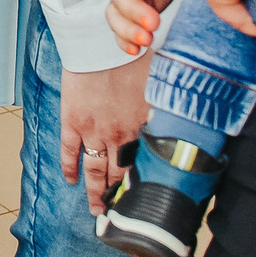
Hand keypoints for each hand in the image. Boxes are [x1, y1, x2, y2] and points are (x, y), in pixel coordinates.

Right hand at [59, 57, 152, 218]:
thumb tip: (186, 125)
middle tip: (116, 213)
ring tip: (95, 209)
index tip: (143, 202)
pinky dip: (69, 167)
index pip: (142, 166)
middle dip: (116, 196)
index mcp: (140, 128)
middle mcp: (117, 135)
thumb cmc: (135, 59)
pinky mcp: (72, 120)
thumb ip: (167, 110)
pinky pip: (69, 150)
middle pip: (117, 174)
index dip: (141, 186)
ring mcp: (92, 130)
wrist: (100, 43)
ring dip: (94, 191)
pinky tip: (70, 179)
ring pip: (94, 168)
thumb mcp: (161, 86)